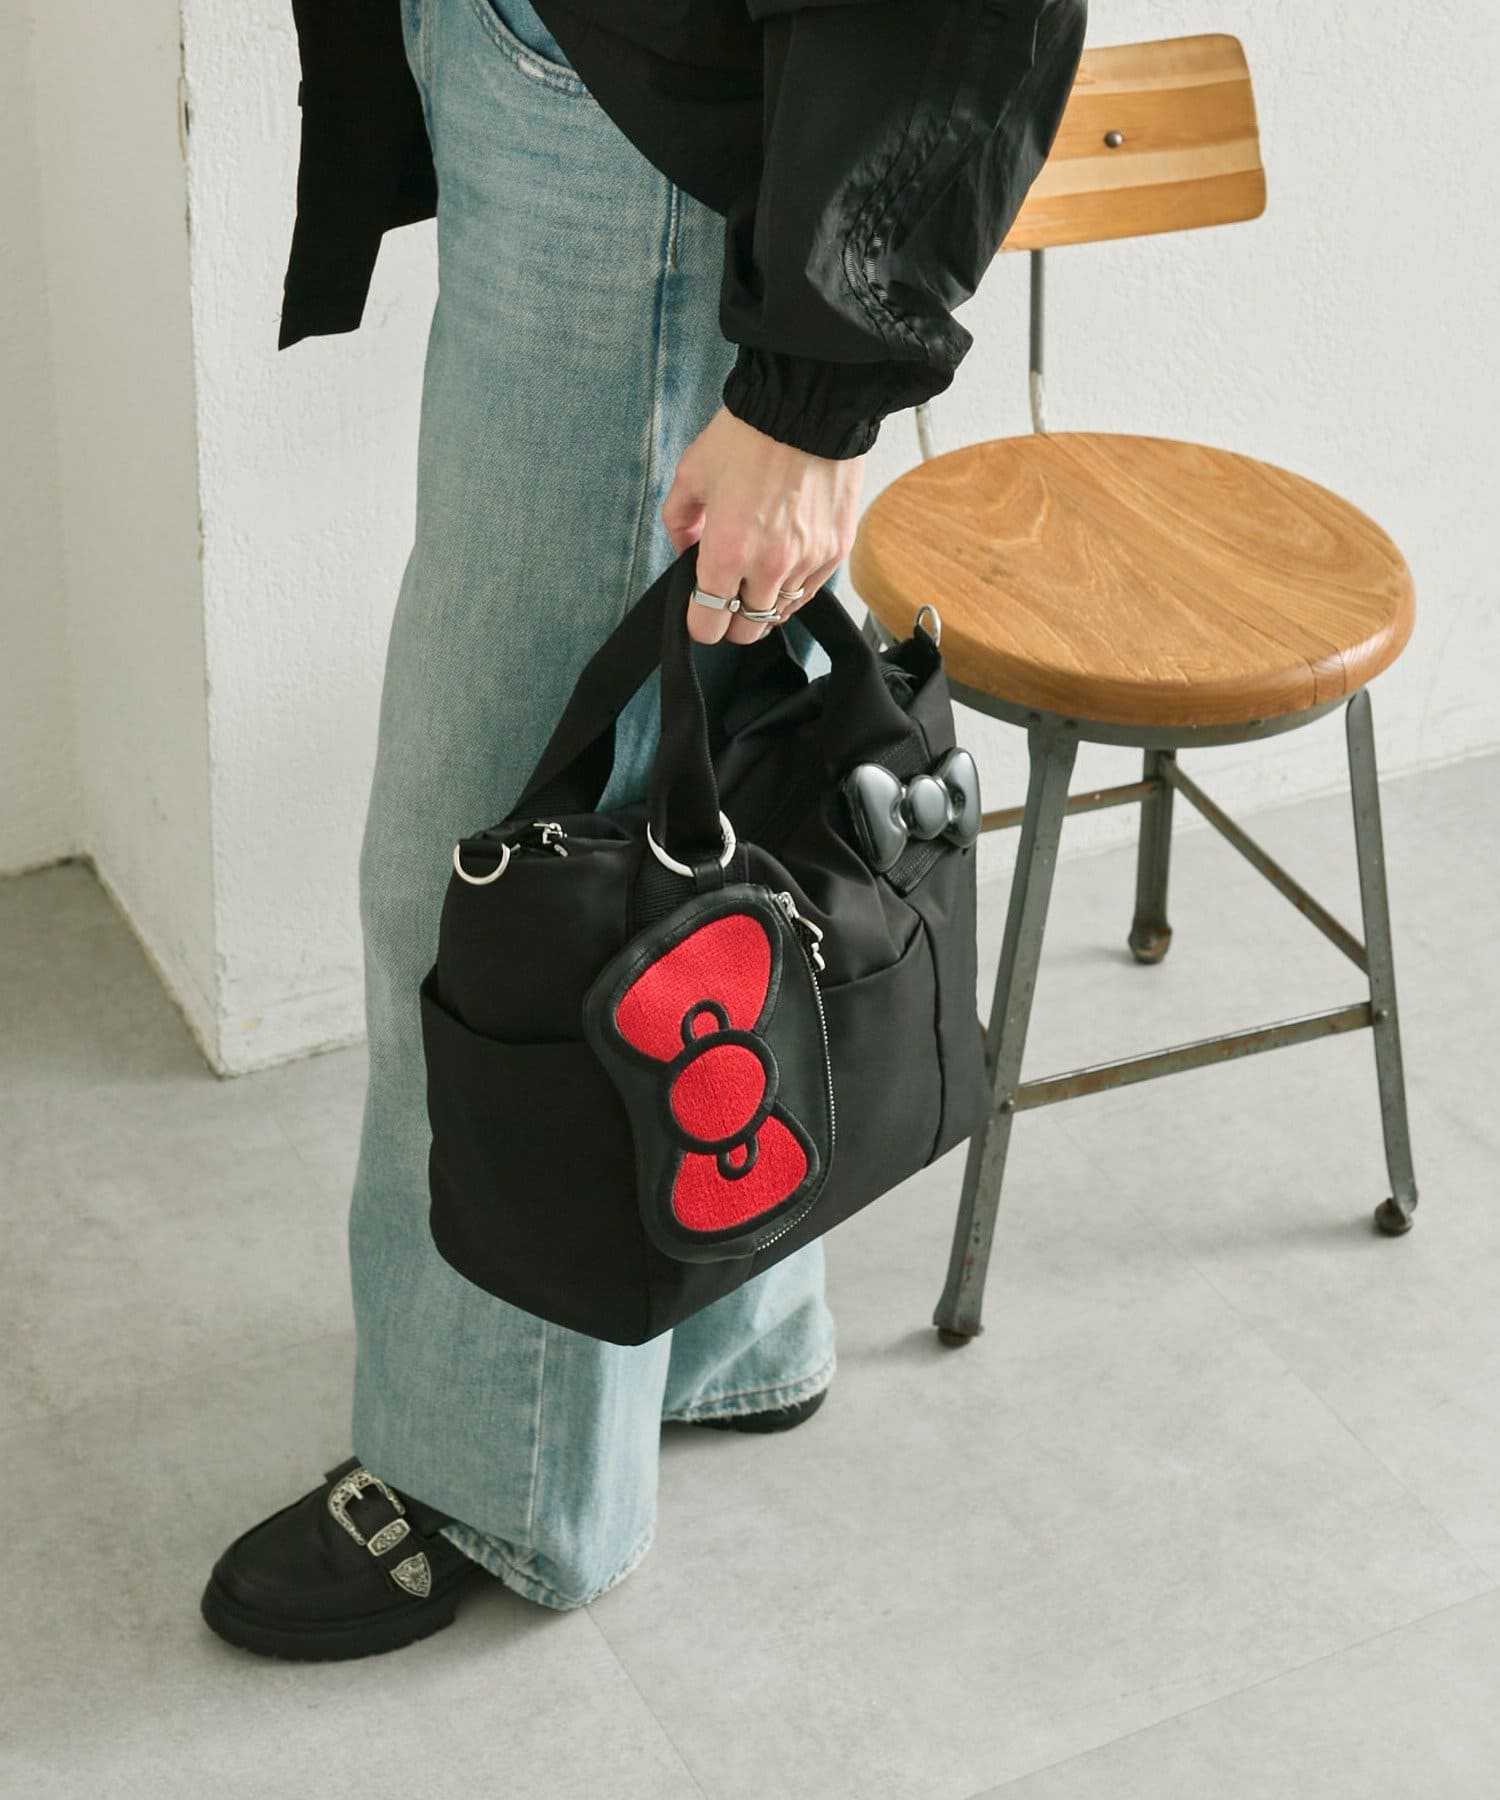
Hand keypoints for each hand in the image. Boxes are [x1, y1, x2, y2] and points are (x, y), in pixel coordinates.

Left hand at [661, 406, 865, 644]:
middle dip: (731, 619)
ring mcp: (806, 563)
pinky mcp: (835, 551)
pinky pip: (808, 591)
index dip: (698, 623)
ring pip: (780, 614)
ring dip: (764, 602)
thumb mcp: (692, 473)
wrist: (807, 406)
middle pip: (746, 630)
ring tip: (756, 575)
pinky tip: (783, 564)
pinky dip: (793, 587)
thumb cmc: (748, 434)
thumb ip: (678, 520)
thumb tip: (684, 548)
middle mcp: (768, 567)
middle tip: (727, 595)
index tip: (698, 611)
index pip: (708, 625)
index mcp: (727, 553)